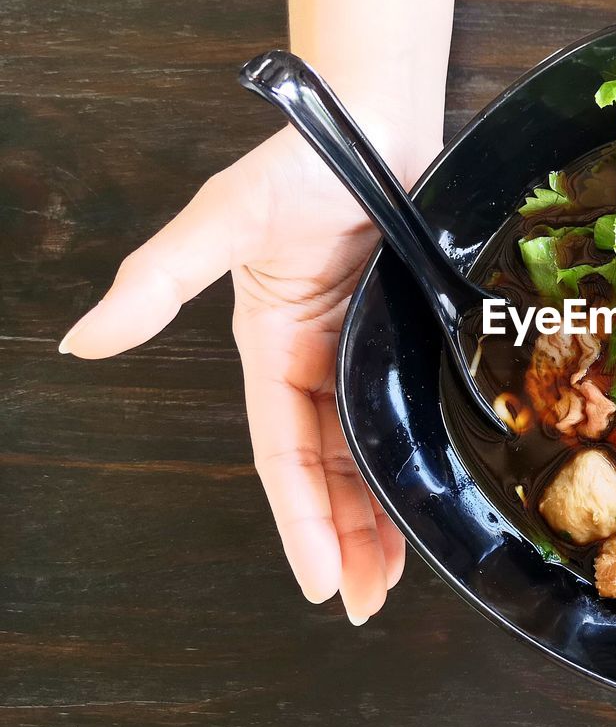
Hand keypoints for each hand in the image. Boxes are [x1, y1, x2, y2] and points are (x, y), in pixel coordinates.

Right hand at [59, 121, 430, 622]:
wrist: (377, 122)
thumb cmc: (302, 164)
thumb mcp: (224, 221)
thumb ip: (160, 279)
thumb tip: (84, 340)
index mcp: (273, 350)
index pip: (283, 455)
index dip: (301, 520)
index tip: (323, 582)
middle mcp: (314, 362)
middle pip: (326, 470)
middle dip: (342, 539)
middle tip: (366, 603)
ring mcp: (359, 353)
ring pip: (364, 452)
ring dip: (376, 515)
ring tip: (393, 580)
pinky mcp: (399, 338)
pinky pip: (400, 413)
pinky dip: (405, 459)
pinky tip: (420, 498)